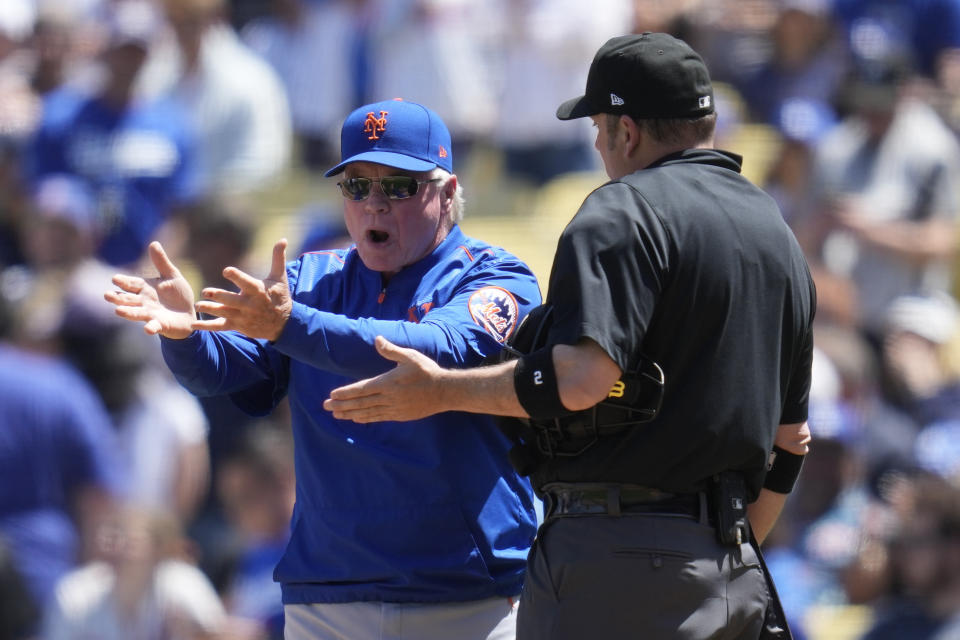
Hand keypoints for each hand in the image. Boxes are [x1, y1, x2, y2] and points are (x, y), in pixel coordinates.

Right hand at [104, 241, 196, 338]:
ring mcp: (151, 314)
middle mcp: (144, 302)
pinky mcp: (160, 325)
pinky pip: (154, 327)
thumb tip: (153, 243)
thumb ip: (162, 262)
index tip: (115, 279)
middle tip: (106, 295)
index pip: (132, 284)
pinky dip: (151, 328)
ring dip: (128, 312)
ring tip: (118, 311)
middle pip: (128, 299)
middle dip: (118, 297)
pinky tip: (147, 329)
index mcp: (145, 288)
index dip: (124, 282)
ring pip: (136, 313)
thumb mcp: (172, 275)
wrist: (189, 314)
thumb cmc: (177, 294)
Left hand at [193, 239, 292, 340]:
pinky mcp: (238, 325)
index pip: (246, 283)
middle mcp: (250, 305)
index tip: (226, 270)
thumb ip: (278, 258)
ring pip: (224, 313)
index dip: (237, 277)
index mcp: (258, 291)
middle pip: (232, 301)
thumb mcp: (280, 277)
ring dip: (210, 309)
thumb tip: (283, 239)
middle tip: (205, 292)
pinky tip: (194, 324)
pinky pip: (220, 327)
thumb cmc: (279, 297)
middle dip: (219, 296)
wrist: (283, 324)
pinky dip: (207, 326)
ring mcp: (243, 317)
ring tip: (198, 305)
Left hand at [324, 336, 446, 421]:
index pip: (362, 389)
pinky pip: (378, 417)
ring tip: (336, 414)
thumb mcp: (410, 356)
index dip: (346, 393)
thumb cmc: (427, 371)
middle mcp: (388, 397)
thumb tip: (377, 339)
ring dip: (350, 413)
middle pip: (360, 402)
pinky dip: (365, 418)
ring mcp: (394, 408)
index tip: (332, 395)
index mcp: (389, 382)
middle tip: (326, 407)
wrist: (445, 391)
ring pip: (367, 412)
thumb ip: (391, 350)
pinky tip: (356, 418)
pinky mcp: (399, 415)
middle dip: (342, 405)